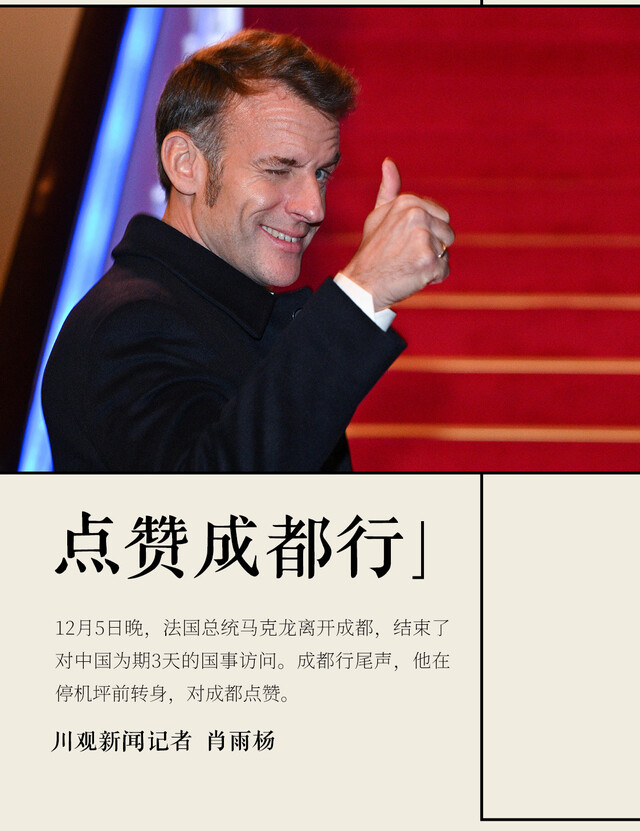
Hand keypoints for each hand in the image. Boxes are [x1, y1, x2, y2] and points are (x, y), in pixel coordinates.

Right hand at [340, 159, 453, 311]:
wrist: (362, 284)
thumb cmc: (372, 251)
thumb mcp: (377, 215)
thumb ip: (388, 190)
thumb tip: (388, 161)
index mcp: (408, 202)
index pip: (442, 217)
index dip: (427, 233)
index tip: (405, 242)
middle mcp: (417, 215)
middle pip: (448, 233)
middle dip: (433, 247)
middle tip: (407, 256)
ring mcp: (423, 238)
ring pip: (446, 252)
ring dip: (432, 263)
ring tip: (408, 265)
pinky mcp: (428, 260)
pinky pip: (444, 270)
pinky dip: (431, 278)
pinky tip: (412, 276)